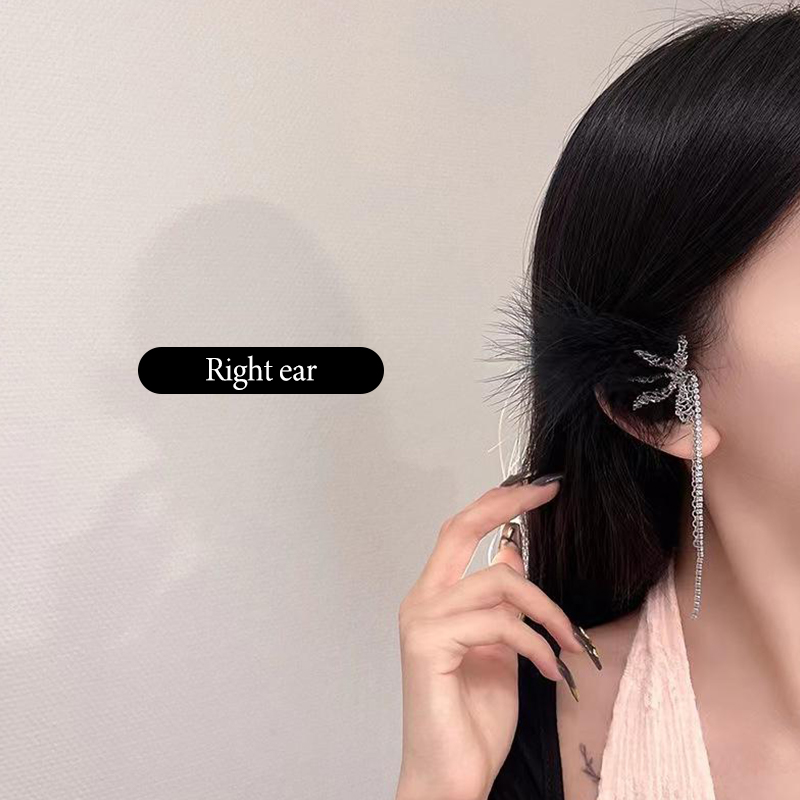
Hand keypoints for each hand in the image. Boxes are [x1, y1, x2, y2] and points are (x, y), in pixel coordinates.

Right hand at [394, 475, 586, 799]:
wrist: (452, 776)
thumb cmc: (474, 718)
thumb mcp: (500, 648)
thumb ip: (500, 603)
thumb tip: (510, 556)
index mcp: (434, 598)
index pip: (459, 532)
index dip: (497, 503)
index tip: (539, 486)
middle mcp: (420, 601)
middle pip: (459, 529)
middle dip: (506, 504)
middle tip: (548, 491)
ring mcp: (420, 621)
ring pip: (498, 583)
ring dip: (548, 611)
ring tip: (570, 646)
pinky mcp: (429, 645)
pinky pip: (499, 624)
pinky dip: (536, 645)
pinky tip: (552, 671)